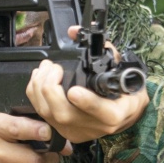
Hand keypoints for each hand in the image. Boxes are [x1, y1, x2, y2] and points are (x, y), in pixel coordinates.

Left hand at [25, 51, 148, 143]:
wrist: (123, 114)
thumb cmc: (125, 92)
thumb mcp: (127, 71)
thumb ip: (106, 50)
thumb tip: (75, 32)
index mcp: (115, 114)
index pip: (103, 113)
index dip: (87, 103)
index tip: (74, 91)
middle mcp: (94, 126)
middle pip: (65, 114)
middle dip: (51, 87)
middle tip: (53, 67)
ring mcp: (75, 131)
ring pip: (48, 114)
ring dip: (39, 87)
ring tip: (46, 68)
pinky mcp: (62, 130)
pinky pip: (41, 112)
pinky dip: (36, 93)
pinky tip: (40, 78)